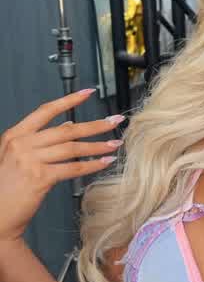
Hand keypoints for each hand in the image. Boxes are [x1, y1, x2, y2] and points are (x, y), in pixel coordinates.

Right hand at [0, 89, 124, 242]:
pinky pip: (74, 168)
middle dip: (95, 125)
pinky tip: (104, 162)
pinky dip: (92, 165)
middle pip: (66, 130)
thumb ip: (42, 140)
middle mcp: (21, 144)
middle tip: (115, 121)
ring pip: (73, 148)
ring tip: (115, 144)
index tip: (88, 93)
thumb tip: (68, 125)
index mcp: (15, 135)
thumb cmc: (6, 188)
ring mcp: (30, 160)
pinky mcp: (40, 178)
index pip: (46, 110)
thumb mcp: (18, 156)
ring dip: (98, 146)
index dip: (69, 100)